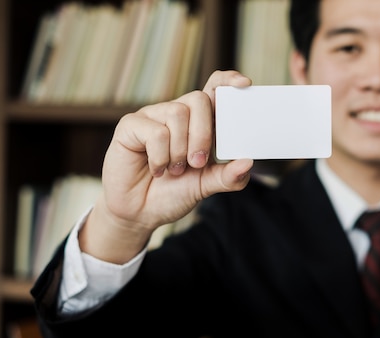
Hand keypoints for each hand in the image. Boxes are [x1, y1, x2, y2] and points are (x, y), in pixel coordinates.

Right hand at [80, 71, 253, 261]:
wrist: (140, 213)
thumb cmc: (172, 194)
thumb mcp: (205, 186)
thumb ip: (228, 176)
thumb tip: (248, 162)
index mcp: (198, 123)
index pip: (214, 89)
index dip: (228, 81)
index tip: (245, 85)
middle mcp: (176, 114)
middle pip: (199, 99)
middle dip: (203, 135)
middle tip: (197, 163)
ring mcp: (152, 117)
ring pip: (177, 114)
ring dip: (180, 149)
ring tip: (174, 169)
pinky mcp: (130, 125)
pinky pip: (155, 131)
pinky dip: (160, 156)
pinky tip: (157, 170)